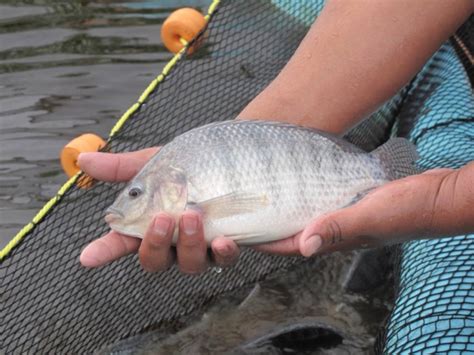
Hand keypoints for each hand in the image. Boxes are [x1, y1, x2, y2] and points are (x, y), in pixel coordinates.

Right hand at [78, 149, 238, 273]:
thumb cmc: (195, 164)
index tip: (88, 257)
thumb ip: (124, 167)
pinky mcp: (231, 246)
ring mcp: (203, 246)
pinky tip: (224, 240)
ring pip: (189, 264)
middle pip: (155, 260)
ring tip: (194, 216)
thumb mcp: (159, 163)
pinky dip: (222, 253)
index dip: (105, 251)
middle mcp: (175, 240)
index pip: (123, 240)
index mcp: (153, 221)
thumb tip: (82, 161)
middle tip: (164, 219)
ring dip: (188, 244)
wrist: (238, 157)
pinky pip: (224, 260)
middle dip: (154, 245)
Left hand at [255, 164, 473, 255]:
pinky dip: (309, 195)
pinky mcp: (354, 203)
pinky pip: (324, 201)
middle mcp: (338, 231)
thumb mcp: (371, 217)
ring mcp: (346, 217)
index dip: (266, 240)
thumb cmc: (410, 210)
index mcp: (339, 240)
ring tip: (266, 193)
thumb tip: (304, 245)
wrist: (439, 196)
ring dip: (288, 208)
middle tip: (247, 209)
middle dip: (271, 224)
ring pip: (309, 215)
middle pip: (296, 231)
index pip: (292, 244)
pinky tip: (300, 182)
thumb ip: (339, 228)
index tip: (241, 233)